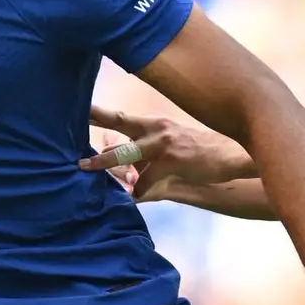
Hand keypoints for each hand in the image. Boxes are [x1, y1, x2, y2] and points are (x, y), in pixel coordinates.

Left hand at [79, 106, 250, 194]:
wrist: (230, 155)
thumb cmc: (197, 152)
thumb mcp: (169, 143)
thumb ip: (142, 150)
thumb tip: (114, 154)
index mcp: (153, 124)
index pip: (118, 117)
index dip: (96, 113)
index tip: (76, 109)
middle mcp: (155, 129)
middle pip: (117, 126)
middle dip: (93, 136)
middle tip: (74, 151)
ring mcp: (162, 144)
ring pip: (126, 155)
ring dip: (106, 164)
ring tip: (87, 168)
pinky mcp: (171, 161)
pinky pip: (146, 181)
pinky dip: (139, 190)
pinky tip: (135, 196)